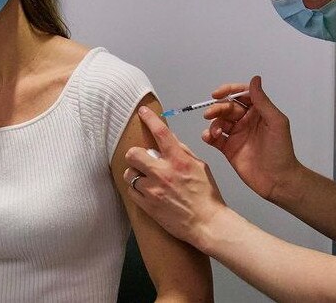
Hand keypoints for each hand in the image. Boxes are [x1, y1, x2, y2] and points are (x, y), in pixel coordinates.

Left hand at [123, 106, 226, 248]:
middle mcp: (163, 173)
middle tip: (142, 159)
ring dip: (135, 174)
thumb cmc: (206, 195)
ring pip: (129, 173)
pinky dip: (136, 189)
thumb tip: (169, 139)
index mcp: (178, 160)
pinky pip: (131, 190)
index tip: (142, 112)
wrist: (206, 224)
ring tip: (146, 179)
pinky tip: (147, 191)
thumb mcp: (199, 166)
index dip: (149, 119)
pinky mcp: (146, 204)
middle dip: (136, 154)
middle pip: (133, 153)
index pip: (160, 133)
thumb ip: (182, 151)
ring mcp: (153, 189)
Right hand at [202, 76, 301, 201]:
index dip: (229, 91)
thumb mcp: (276, 122)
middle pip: (227, 108)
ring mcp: (236, 134)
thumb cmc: (281, 151)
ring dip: (213, 124)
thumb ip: (262, 101)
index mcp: (258, 112)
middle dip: (217, 108)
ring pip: (219, 122)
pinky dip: (208, 136)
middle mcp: (246, 121)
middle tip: (209, 114)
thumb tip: (255, 79)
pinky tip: (208, 137)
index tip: (218, 93)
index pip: (241, 95)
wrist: (278, 180)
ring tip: (214, 132)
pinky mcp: (228, 148)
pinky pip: (214, 138)